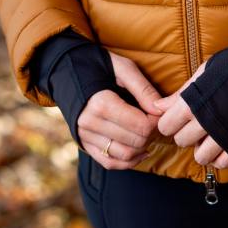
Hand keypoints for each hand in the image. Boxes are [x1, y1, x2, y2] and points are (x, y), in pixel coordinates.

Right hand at [76, 51, 161, 169]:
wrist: (67, 70)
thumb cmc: (100, 65)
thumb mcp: (124, 68)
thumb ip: (143, 89)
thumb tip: (161, 110)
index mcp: (101, 103)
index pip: (141, 126)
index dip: (156, 121)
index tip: (159, 111)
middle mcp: (91, 123)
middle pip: (135, 141)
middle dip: (151, 133)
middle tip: (155, 120)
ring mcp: (85, 136)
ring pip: (124, 155)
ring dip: (142, 148)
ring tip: (148, 133)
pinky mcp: (84, 144)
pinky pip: (109, 163)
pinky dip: (128, 162)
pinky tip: (141, 151)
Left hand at [153, 60, 227, 168]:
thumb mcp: (202, 73)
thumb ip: (180, 94)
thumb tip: (158, 107)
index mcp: (192, 103)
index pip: (165, 127)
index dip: (170, 122)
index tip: (177, 118)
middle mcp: (204, 122)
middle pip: (181, 141)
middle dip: (185, 134)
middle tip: (195, 123)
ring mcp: (223, 135)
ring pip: (200, 157)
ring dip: (201, 148)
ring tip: (208, 134)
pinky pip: (222, 163)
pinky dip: (219, 156)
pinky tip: (221, 143)